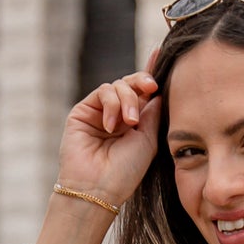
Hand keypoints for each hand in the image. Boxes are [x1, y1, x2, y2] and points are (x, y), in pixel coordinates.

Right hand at [58, 54, 161, 210]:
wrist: (99, 189)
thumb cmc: (125, 172)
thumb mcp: (148, 140)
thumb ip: (153, 112)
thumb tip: (158, 90)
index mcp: (135, 123)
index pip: (143, 94)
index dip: (150, 75)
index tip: (160, 54)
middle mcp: (117, 115)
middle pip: (131, 84)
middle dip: (142, 83)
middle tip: (151, 88)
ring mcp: (100, 112)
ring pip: (118, 85)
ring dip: (127, 99)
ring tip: (129, 123)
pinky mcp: (83, 111)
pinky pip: (103, 91)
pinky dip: (112, 104)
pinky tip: (112, 125)